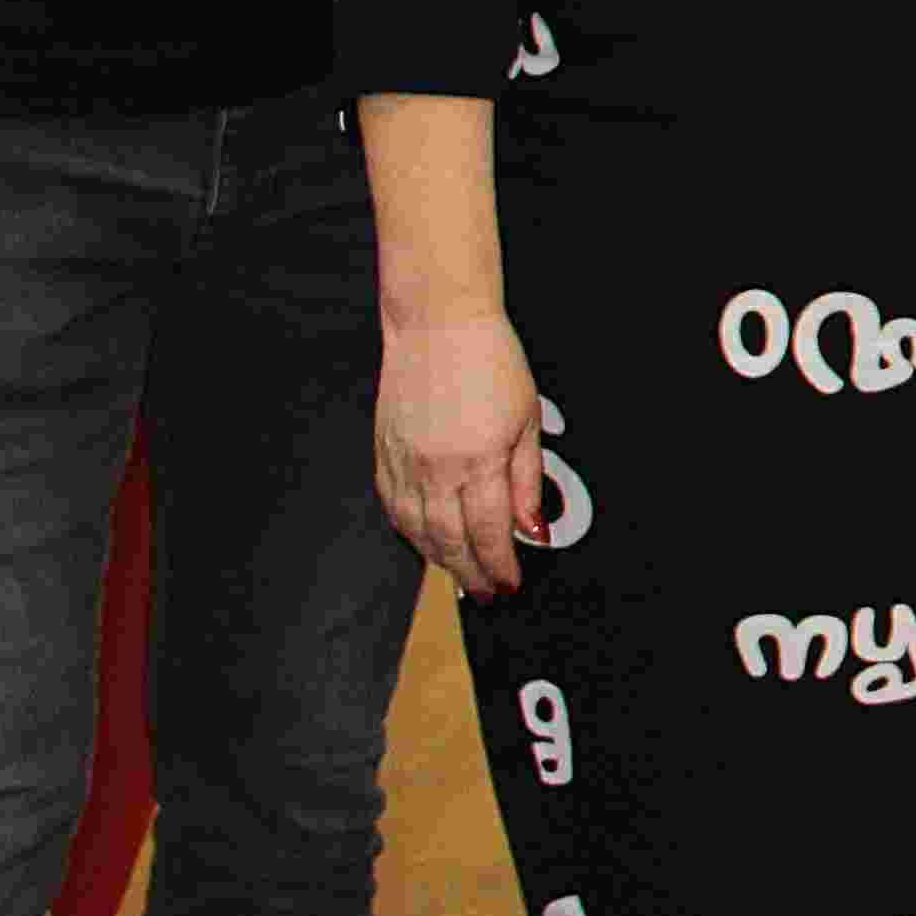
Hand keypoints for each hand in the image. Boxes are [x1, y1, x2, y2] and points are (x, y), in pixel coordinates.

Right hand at [373, 314, 551, 596]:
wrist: (437, 323)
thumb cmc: (488, 361)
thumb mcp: (526, 420)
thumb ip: (527, 480)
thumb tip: (531, 528)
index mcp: (477, 460)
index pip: (488, 533)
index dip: (499, 566)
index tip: (510, 583)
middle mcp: (435, 468)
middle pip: (450, 542)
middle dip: (471, 574)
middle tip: (487, 592)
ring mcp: (404, 462)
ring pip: (418, 532)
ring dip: (440, 560)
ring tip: (462, 574)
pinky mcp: (383, 453)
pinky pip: (394, 508)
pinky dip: (410, 533)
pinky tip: (425, 542)